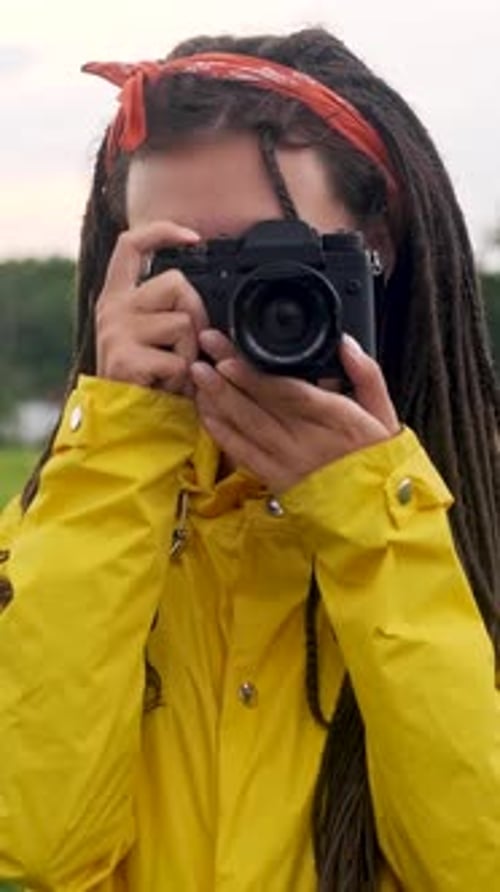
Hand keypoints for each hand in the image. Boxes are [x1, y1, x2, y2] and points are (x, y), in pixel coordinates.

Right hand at [96, 221, 207, 395]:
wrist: (122, 423)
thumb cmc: (145, 380)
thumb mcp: (151, 336)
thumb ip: (167, 309)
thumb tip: (198, 293)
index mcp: (117, 297)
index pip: (130, 245)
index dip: (162, 231)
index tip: (191, 236)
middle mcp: (112, 309)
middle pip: (177, 283)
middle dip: (196, 313)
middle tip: (186, 347)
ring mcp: (117, 332)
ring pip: (184, 323)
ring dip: (190, 352)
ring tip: (173, 371)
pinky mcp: (127, 359)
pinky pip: (179, 360)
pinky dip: (183, 378)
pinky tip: (165, 386)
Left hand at [191, 333, 399, 492]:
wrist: (377, 516)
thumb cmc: (380, 462)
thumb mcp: (385, 414)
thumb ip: (366, 374)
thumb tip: (345, 344)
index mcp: (337, 420)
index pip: (288, 393)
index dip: (254, 376)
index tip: (229, 357)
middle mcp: (308, 442)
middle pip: (259, 405)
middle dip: (226, 377)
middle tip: (203, 351)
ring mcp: (288, 464)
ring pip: (246, 427)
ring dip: (218, 399)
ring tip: (198, 375)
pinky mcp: (276, 481)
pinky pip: (242, 454)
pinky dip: (222, 432)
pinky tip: (206, 412)